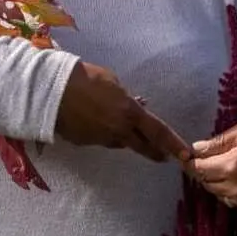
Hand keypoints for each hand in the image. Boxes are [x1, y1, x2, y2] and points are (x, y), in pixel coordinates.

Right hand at [56, 62, 191, 163]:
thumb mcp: (112, 81)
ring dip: (126, 137)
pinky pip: (101, 139)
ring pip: (120, 142)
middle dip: (155, 152)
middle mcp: (118, 131)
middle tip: (164, 157)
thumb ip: (126, 97)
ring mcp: (101, 139)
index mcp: (129, 113)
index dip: (173, 144)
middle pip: (143, 146)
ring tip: (121, 126)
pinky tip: (96, 121)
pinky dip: (104, 132)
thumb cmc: (85, 78)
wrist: (51, 92)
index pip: (158, 132)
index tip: (186, 155)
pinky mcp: (85, 143)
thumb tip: (136, 104)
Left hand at [190, 119, 236, 215]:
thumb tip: (195, 148)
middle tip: (210, 159)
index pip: (199, 168)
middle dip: (204, 171)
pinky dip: (233, 192)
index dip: (191, 161)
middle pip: (207, 183)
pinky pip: (236, 202)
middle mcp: (236, 188)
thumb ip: (219, 141)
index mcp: (232, 166)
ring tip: (228, 167)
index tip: (189, 155)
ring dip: (218, 182)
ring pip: (220, 194)